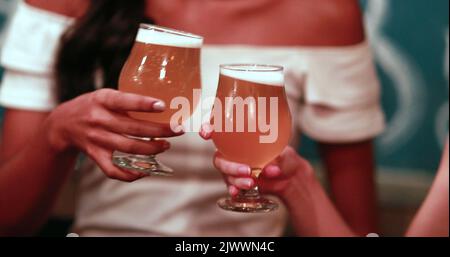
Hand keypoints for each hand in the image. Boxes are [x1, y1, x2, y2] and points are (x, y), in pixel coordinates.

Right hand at [45, 89, 182, 181]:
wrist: (62, 124)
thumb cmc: (93, 106)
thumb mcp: (105, 95)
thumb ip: (127, 101)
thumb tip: (163, 105)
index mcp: (102, 100)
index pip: (124, 101)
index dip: (143, 104)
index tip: (163, 106)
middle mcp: (98, 120)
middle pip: (133, 129)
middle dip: (160, 131)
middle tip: (178, 130)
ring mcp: (96, 140)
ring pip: (128, 149)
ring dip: (151, 150)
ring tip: (166, 145)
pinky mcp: (95, 156)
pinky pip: (113, 170)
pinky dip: (131, 174)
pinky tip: (146, 170)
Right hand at [200, 124, 313, 201]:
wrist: (289, 177)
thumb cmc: (284, 157)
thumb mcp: (285, 154)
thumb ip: (278, 159)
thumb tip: (271, 168)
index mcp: (239, 138)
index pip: (217, 130)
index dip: (207, 130)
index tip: (206, 133)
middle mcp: (231, 153)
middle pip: (219, 159)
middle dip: (229, 166)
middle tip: (247, 170)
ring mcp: (233, 168)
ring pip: (225, 174)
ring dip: (236, 179)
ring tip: (251, 183)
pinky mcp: (237, 182)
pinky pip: (230, 186)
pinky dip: (233, 189)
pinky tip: (236, 193)